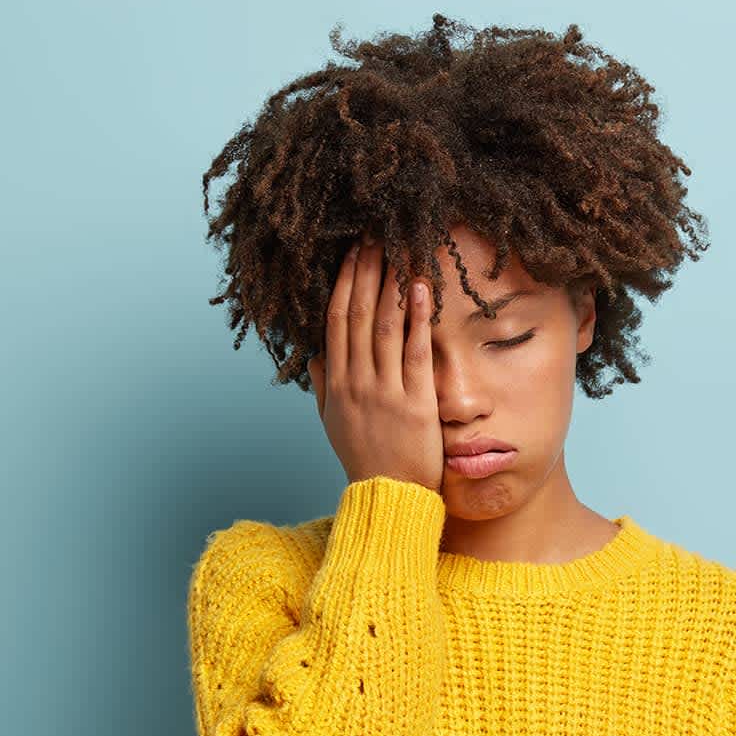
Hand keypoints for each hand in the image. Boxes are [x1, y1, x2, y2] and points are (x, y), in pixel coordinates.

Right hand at [307, 234, 442, 492]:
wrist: (388, 499)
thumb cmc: (364, 460)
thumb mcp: (333, 422)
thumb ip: (323, 385)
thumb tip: (314, 354)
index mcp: (336, 382)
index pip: (336, 321)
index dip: (343, 283)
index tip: (351, 253)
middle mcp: (356, 382)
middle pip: (356, 314)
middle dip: (365, 272)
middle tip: (374, 236)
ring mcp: (384, 391)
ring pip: (383, 326)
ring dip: (390, 284)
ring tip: (397, 250)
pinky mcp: (415, 402)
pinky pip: (415, 351)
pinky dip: (417, 317)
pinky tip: (421, 289)